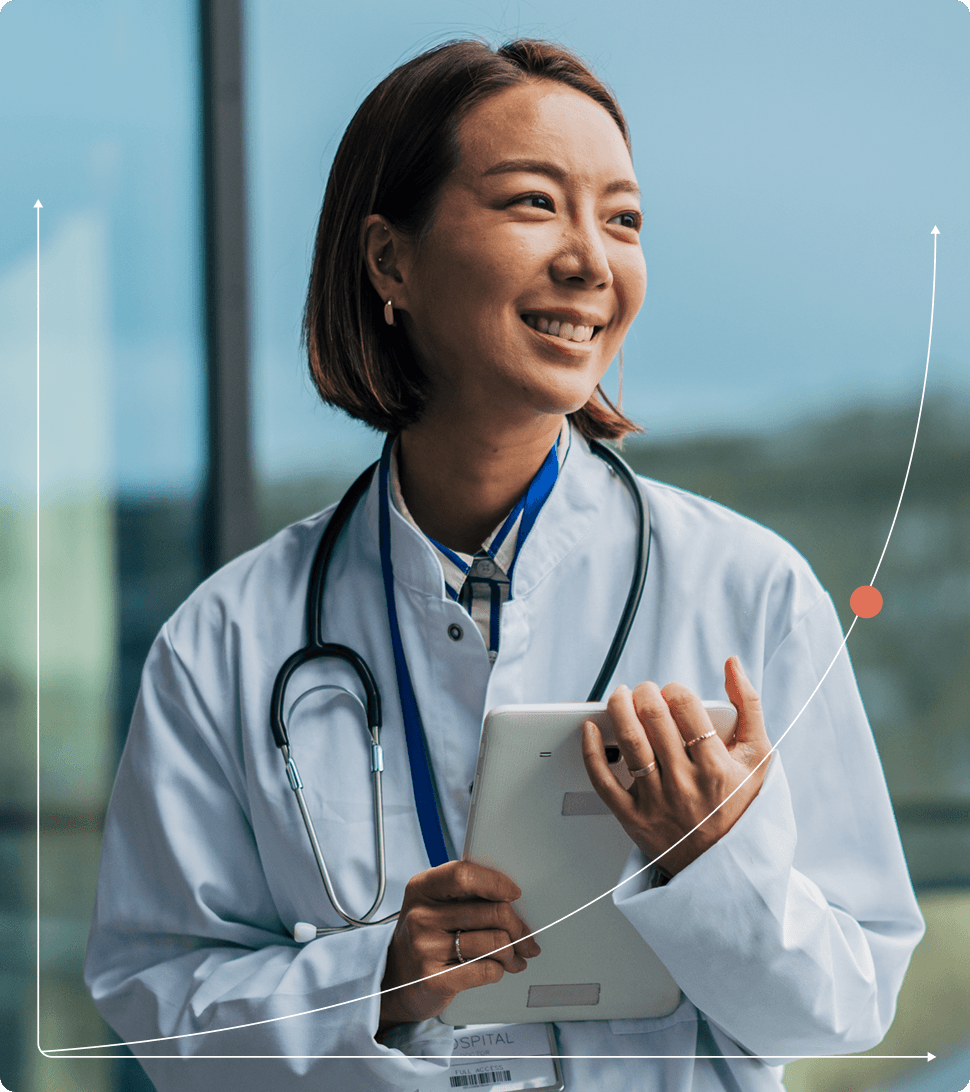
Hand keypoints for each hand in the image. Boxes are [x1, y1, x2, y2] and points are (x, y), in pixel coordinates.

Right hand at [377, 860, 540, 1037]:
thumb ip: (466, 895)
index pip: (463, 874)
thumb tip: (512, 900)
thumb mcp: (434, 905)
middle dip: (518, 927)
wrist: (394, 981)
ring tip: (513, 956)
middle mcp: (420, 915)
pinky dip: (499, 970)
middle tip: (525, 936)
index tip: (514, 893)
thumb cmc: (425, 937)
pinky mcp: (434, 979)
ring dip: (512, 952)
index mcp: (422, 888)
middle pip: (491, 912)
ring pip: (495, 942)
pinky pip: (486, 970)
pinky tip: (497, 969)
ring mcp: (425, 948)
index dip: (495, 882)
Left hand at [582, 656, 770, 875]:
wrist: (727, 867)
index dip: (674, 689)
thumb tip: (733, 664)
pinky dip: (592, 751)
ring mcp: (657, 801)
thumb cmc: (742, 807)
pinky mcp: (634, 818)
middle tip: (645, 691)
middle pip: (653, 718)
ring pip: (629, 742)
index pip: (686, 707)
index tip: (672, 692)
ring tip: (620, 696)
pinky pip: (604, 781)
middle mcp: (685, 783)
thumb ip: (749, 706)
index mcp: (716, 766)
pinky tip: (591, 728)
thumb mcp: (759, 758)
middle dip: (645, 693)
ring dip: (618, 708)